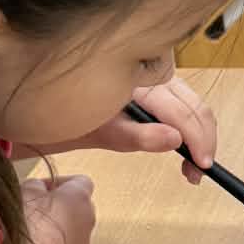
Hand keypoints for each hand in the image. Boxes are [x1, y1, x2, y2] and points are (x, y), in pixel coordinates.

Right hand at [22, 174, 95, 243]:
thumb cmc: (26, 224)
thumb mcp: (25, 190)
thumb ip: (37, 185)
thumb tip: (39, 190)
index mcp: (80, 198)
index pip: (81, 181)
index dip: (60, 183)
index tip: (43, 188)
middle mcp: (87, 220)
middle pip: (79, 206)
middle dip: (60, 204)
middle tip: (37, 206)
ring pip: (73, 229)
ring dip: (58, 226)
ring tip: (33, 228)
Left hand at [25, 77, 216, 184]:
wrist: (40, 101)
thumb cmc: (64, 115)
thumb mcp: (98, 130)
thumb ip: (136, 135)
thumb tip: (175, 140)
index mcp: (136, 78)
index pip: (181, 111)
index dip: (198, 140)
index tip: (201, 167)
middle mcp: (150, 69)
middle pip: (194, 105)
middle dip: (202, 140)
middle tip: (197, 173)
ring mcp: (153, 72)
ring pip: (191, 103)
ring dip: (198, 134)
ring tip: (192, 165)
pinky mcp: (153, 80)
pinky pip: (180, 100)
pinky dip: (187, 123)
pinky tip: (184, 145)